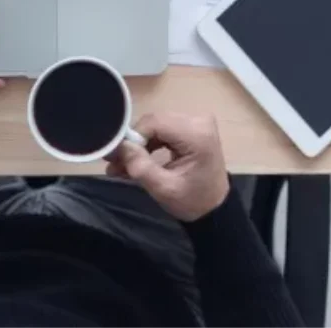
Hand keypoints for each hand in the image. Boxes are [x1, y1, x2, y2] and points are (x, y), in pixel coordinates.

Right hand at [106, 112, 230, 221]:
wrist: (215, 208)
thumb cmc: (193, 201)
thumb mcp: (164, 189)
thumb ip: (140, 167)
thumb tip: (119, 147)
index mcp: (197, 135)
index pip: (155, 123)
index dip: (133, 137)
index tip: (117, 156)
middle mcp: (198, 121)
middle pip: (154, 122)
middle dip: (134, 143)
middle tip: (115, 162)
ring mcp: (196, 122)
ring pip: (155, 125)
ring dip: (139, 144)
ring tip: (121, 165)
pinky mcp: (191, 127)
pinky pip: (162, 129)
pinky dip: (148, 144)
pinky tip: (136, 160)